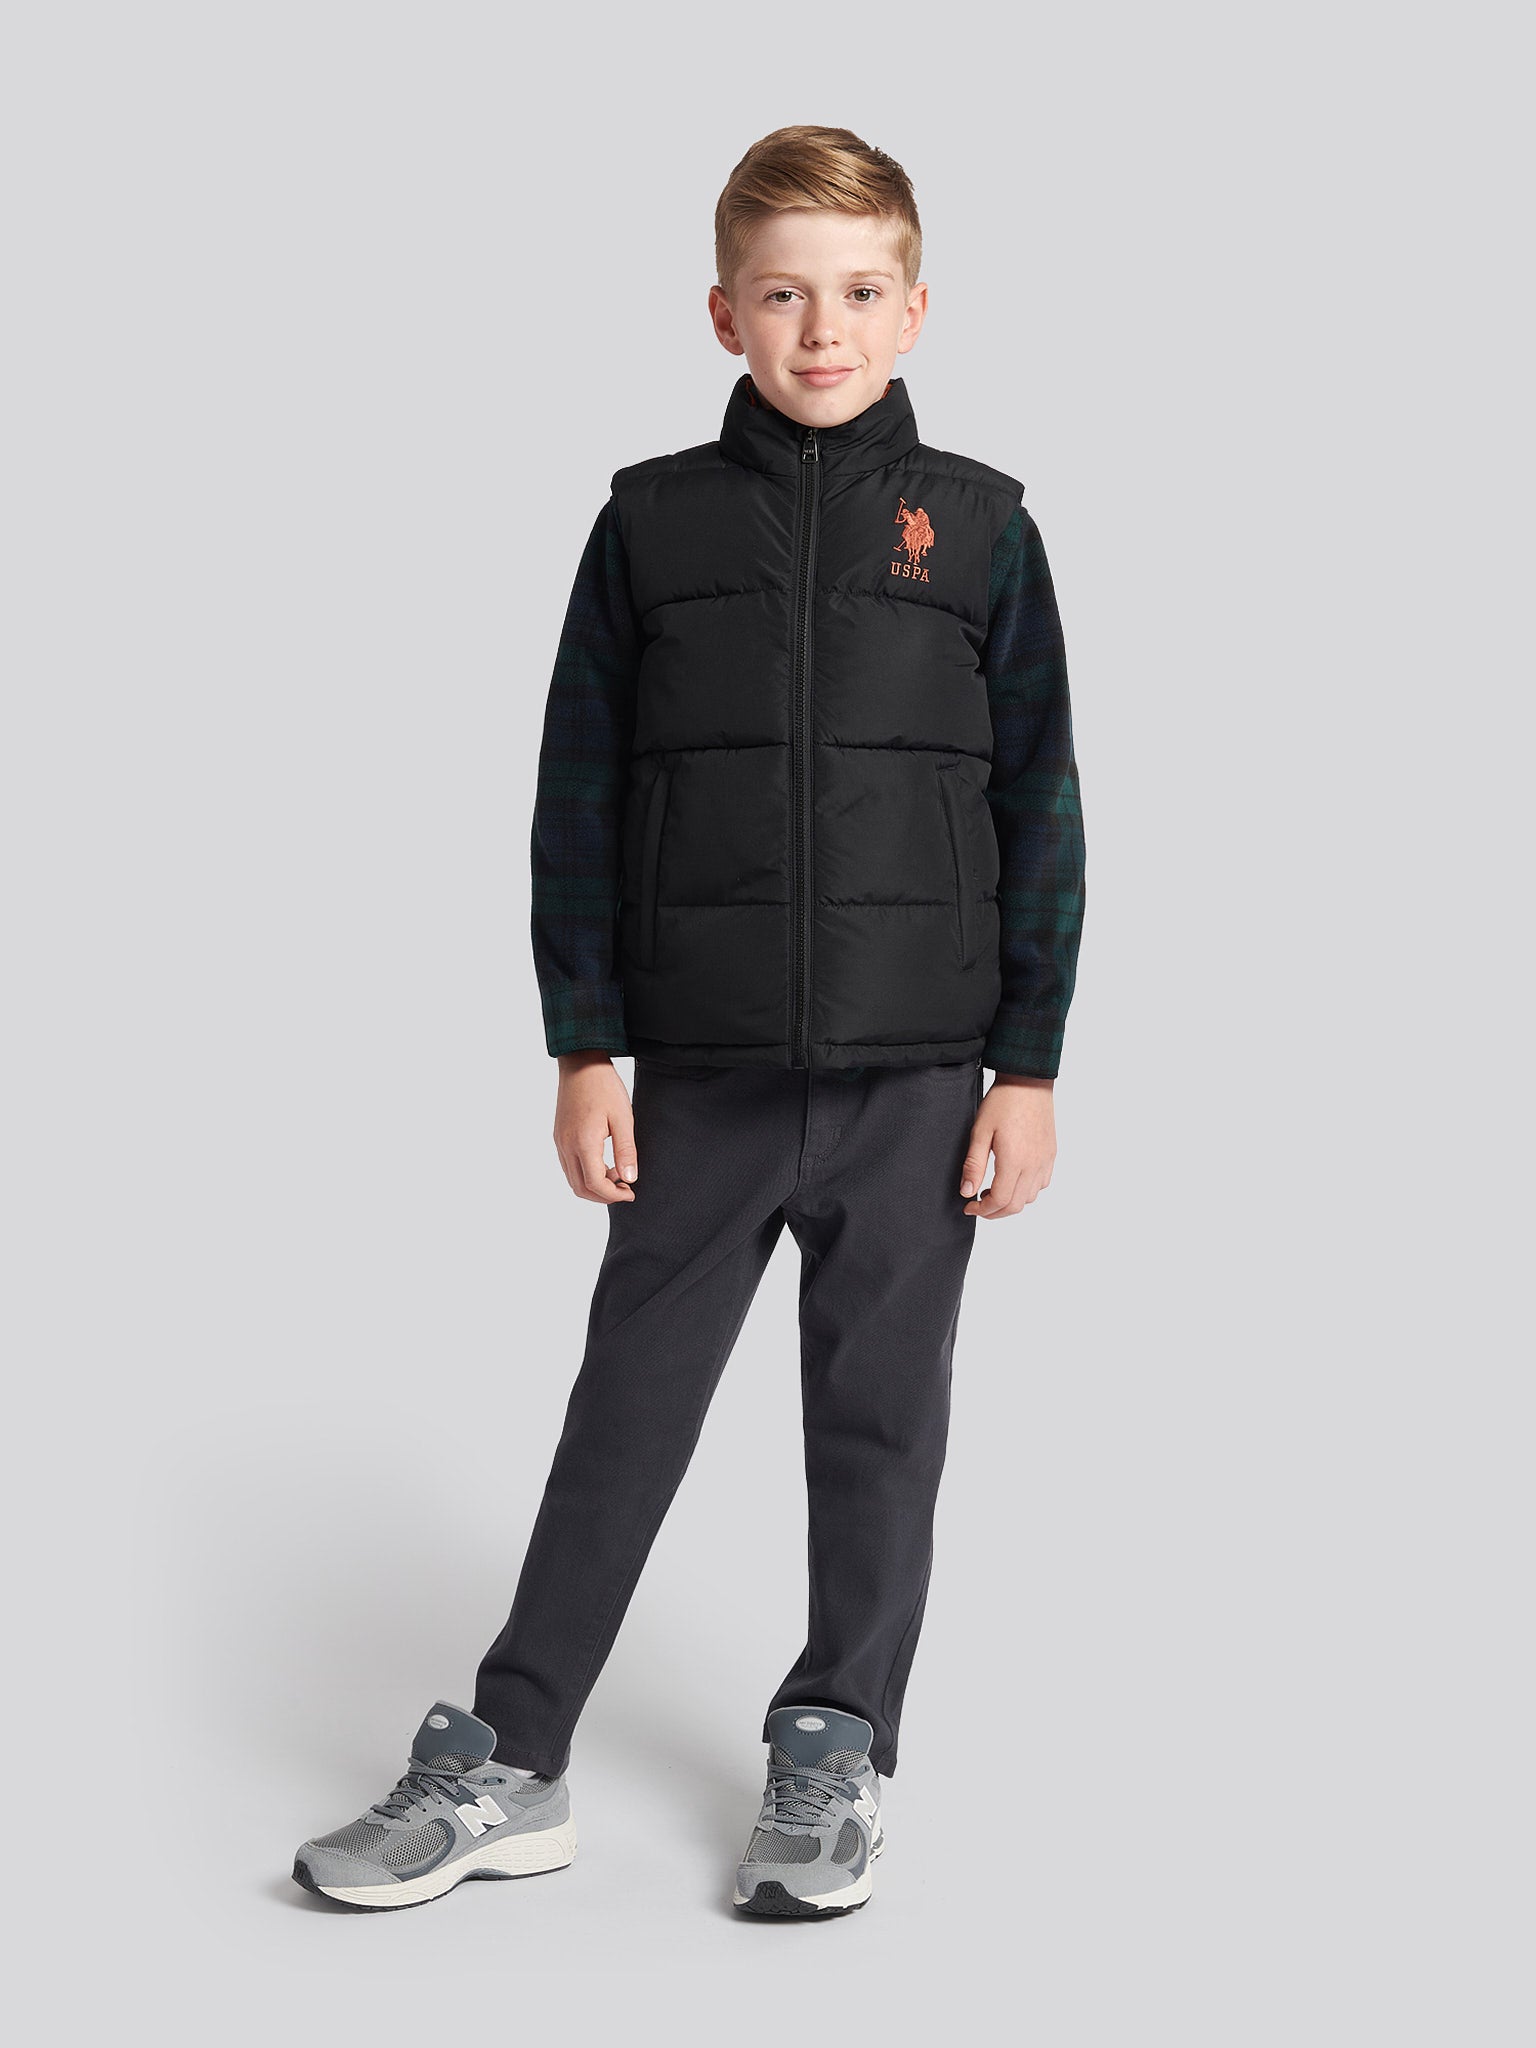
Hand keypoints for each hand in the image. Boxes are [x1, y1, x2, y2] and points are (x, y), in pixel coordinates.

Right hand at [552, 1053, 637, 1202]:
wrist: (581, 1064)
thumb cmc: (604, 1087)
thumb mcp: (623, 1118)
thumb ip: (625, 1151)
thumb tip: (629, 1179)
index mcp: (583, 1142)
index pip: (594, 1184)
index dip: (613, 1195)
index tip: (631, 1192)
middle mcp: (567, 1146)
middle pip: (580, 1188)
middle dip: (603, 1196)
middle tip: (625, 1190)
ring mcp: (560, 1142)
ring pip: (573, 1179)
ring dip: (594, 1186)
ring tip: (617, 1176)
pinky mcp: (559, 1137)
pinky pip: (569, 1166)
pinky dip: (586, 1174)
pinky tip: (604, 1164)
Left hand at [959, 1073, 1055, 1218]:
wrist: (1028, 1081)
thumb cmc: (1002, 1102)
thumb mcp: (980, 1132)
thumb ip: (974, 1165)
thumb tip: (967, 1192)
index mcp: (1014, 1160)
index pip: (999, 1200)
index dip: (982, 1210)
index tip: (968, 1206)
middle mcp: (1033, 1165)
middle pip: (1015, 1205)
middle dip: (995, 1212)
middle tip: (978, 1205)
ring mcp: (1045, 1160)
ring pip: (1030, 1197)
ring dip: (1011, 1202)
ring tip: (993, 1190)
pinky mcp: (1051, 1154)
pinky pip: (1042, 1184)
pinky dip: (1026, 1190)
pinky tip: (1013, 1179)